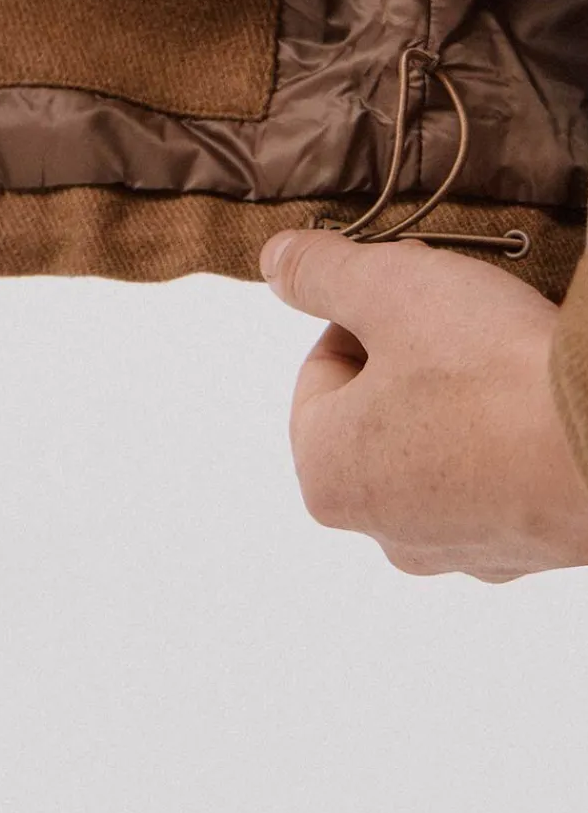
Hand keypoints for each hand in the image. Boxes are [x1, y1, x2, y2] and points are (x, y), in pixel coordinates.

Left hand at [260, 228, 587, 579]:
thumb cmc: (493, 373)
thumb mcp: (389, 290)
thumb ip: (320, 273)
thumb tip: (276, 263)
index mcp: (327, 477)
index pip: (324, 367)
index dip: (367, 313)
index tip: (415, 292)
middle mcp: (385, 531)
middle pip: (379, 409)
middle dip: (413, 354)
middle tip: (461, 318)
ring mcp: (462, 549)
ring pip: (440, 442)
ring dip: (464, 394)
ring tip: (505, 358)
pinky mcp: (526, 548)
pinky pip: (500, 475)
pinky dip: (510, 436)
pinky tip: (536, 402)